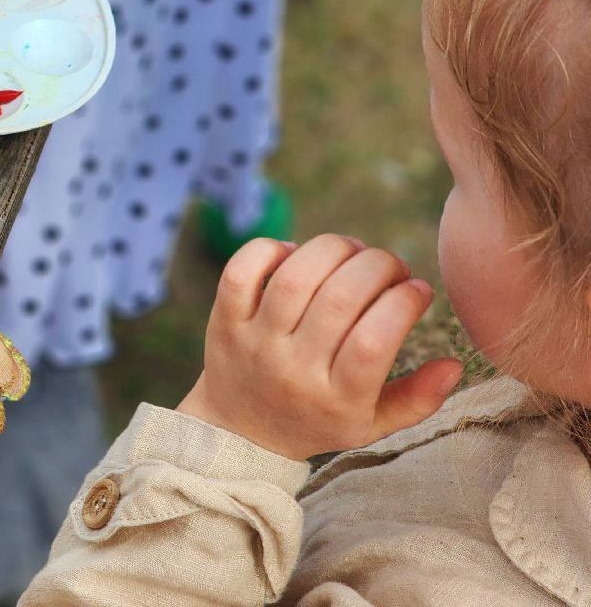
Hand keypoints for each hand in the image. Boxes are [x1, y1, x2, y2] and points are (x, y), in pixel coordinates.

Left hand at [176, 235, 463, 459]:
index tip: (419, 289)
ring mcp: (255, 342)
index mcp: (337, 399)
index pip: (373, 343)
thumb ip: (418, 399)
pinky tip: (296, 252)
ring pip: (293, 279)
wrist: (240, 431)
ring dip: (332, 250)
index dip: (402, 305)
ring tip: (353, 250)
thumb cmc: (318, 419)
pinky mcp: (224, 320)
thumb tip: (455, 364)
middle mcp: (293, 369)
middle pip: (337, 301)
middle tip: (392, 265)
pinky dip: (270, 250)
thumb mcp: (372, 425)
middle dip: (376, 267)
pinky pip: (242, 272)